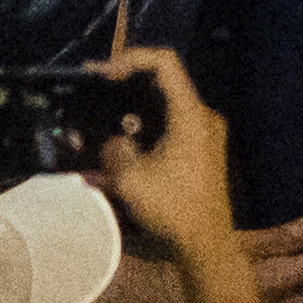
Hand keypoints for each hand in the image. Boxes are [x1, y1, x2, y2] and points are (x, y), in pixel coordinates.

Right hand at [93, 42, 240, 257]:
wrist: (206, 244)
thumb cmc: (173, 208)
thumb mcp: (130, 178)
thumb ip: (114, 148)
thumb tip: (110, 142)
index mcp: (191, 114)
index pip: (164, 62)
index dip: (131, 58)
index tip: (103, 75)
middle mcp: (203, 116)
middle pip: (163, 83)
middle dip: (126, 86)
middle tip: (96, 94)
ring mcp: (205, 134)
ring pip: (164, 107)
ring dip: (133, 112)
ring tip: (103, 125)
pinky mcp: (202, 152)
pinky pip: (170, 127)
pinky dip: (146, 130)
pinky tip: (122, 149)